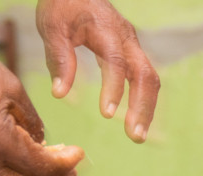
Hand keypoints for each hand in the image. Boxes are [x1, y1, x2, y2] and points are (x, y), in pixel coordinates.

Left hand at [36, 0, 159, 142]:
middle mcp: (127, 39)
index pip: (116, 62)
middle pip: (146, 75)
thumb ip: (58, 59)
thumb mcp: (52, 28)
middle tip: (135, 136)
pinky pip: (146, 78)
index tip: (107, 114)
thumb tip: (60, 94)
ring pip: (151, 79)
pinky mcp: (133, 53)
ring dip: (147, 109)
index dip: (114, 88)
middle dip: (143, 107)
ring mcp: (133, 46)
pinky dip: (145, 100)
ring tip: (137, 135)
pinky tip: (137, 119)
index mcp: (106, 30)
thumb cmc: (62, 6)